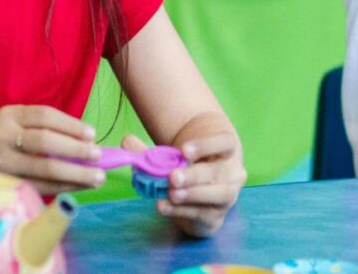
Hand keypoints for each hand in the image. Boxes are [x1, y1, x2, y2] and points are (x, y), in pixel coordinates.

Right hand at [0, 105, 105, 194]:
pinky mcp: (4, 185)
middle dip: (76, 149)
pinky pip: (40, 188)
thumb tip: (84, 139)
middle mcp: (2, 137)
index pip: (44, 116)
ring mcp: (2, 163)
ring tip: (97, 176)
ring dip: (75, 173)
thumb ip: (38, 127)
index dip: (71, 124)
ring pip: (44, 169)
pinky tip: (79, 187)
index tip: (91, 133)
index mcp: (7, 116)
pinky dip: (62, 188)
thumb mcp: (9, 122)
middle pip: (46, 142)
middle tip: (98, 155)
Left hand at [123, 132, 244, 236]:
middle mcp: (230, 172)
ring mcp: (226, 195)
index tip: (183, 150)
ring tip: (172, 193)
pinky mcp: (215, 216)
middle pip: (217, 172)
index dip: (207, 145)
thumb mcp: (169, 156)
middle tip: (172, 177)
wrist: (197, 194)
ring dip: (193, 194)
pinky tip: (164, 206)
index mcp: (223, 150)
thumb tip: (127, 142)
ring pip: (218, 194)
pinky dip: (182, 211)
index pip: (225, 141)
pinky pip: (202, 213)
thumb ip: (148, 150)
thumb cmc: (186, 166)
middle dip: (193, 175)